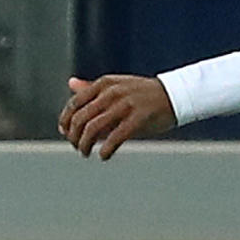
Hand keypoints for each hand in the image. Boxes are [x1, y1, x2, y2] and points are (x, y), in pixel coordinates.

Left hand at [59, 74, 176, 158]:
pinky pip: (114, 138)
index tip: (65, 133)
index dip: (65, 120)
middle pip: (80, 118)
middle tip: (76, 147)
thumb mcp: (115, 85)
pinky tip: (103, 155)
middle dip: (74, 136)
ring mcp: (125, 105)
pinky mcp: (137, 119)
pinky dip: (105, 150)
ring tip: (86, 153)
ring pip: (93, 128)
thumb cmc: (142, 93)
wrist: (174, 95)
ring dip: (85, 145)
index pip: (74, 103)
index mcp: (104, 84)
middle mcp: (112, 93)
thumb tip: (71, 85)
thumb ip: (92, 87)